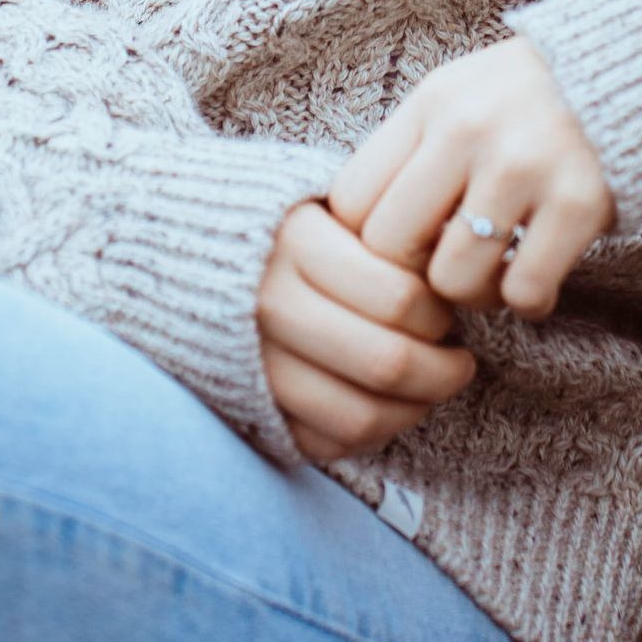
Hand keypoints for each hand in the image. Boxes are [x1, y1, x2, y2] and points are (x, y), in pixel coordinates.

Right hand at [257, 199, 476, 463]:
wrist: (181, 248)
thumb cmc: (282, 221)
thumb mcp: (327, 199)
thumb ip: (384, 226)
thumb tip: (454, 267)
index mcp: (294, 240)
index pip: (400, 297)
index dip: (439, 312)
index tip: (448, 307)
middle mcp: (268, 303)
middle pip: (386, 362)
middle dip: (442, 371)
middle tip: (460, 361)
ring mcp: (254, 362)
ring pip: (361, 414)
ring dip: (414, 409)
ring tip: (431, 386)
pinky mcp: (248, 405)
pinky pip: (326, 442)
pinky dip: (369, 434)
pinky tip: (388, 407)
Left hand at [326, 36, 615, 321]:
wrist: (638, 68)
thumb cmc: (529, 99)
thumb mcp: (458, 98)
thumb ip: (410, 152)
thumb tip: (354, 234)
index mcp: (430, 103)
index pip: (351, 200)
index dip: (367, 243)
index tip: (402, 249)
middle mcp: (468, 129)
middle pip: (390, 248)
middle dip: (413, 277)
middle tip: (445, 271)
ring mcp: (524, 164)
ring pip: (453, 280)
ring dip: (474, 295)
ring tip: (495, 273)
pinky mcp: (579, 202)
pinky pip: (524, 292)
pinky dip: (529, 301)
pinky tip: (539, 275)